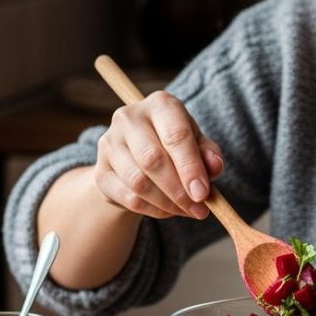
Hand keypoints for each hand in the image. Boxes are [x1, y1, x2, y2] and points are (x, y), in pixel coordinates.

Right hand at [95, 91, 223, 219]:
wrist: (138, 157)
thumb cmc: (174, 145)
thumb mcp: (197, 144)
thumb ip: (209, 154)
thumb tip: (214, 166)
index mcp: (160, 104)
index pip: (175, 136)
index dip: (190, 167)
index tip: (203, 194)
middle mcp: (129, 117)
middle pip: (153, 160)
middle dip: (179, 190)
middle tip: (199, 209)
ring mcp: (109, 143)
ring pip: (139, 182)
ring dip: (167, 203)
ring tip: (187, 210)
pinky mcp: (100, 171)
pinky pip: (129, 197)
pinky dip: (153, 210)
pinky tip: (168, 210)